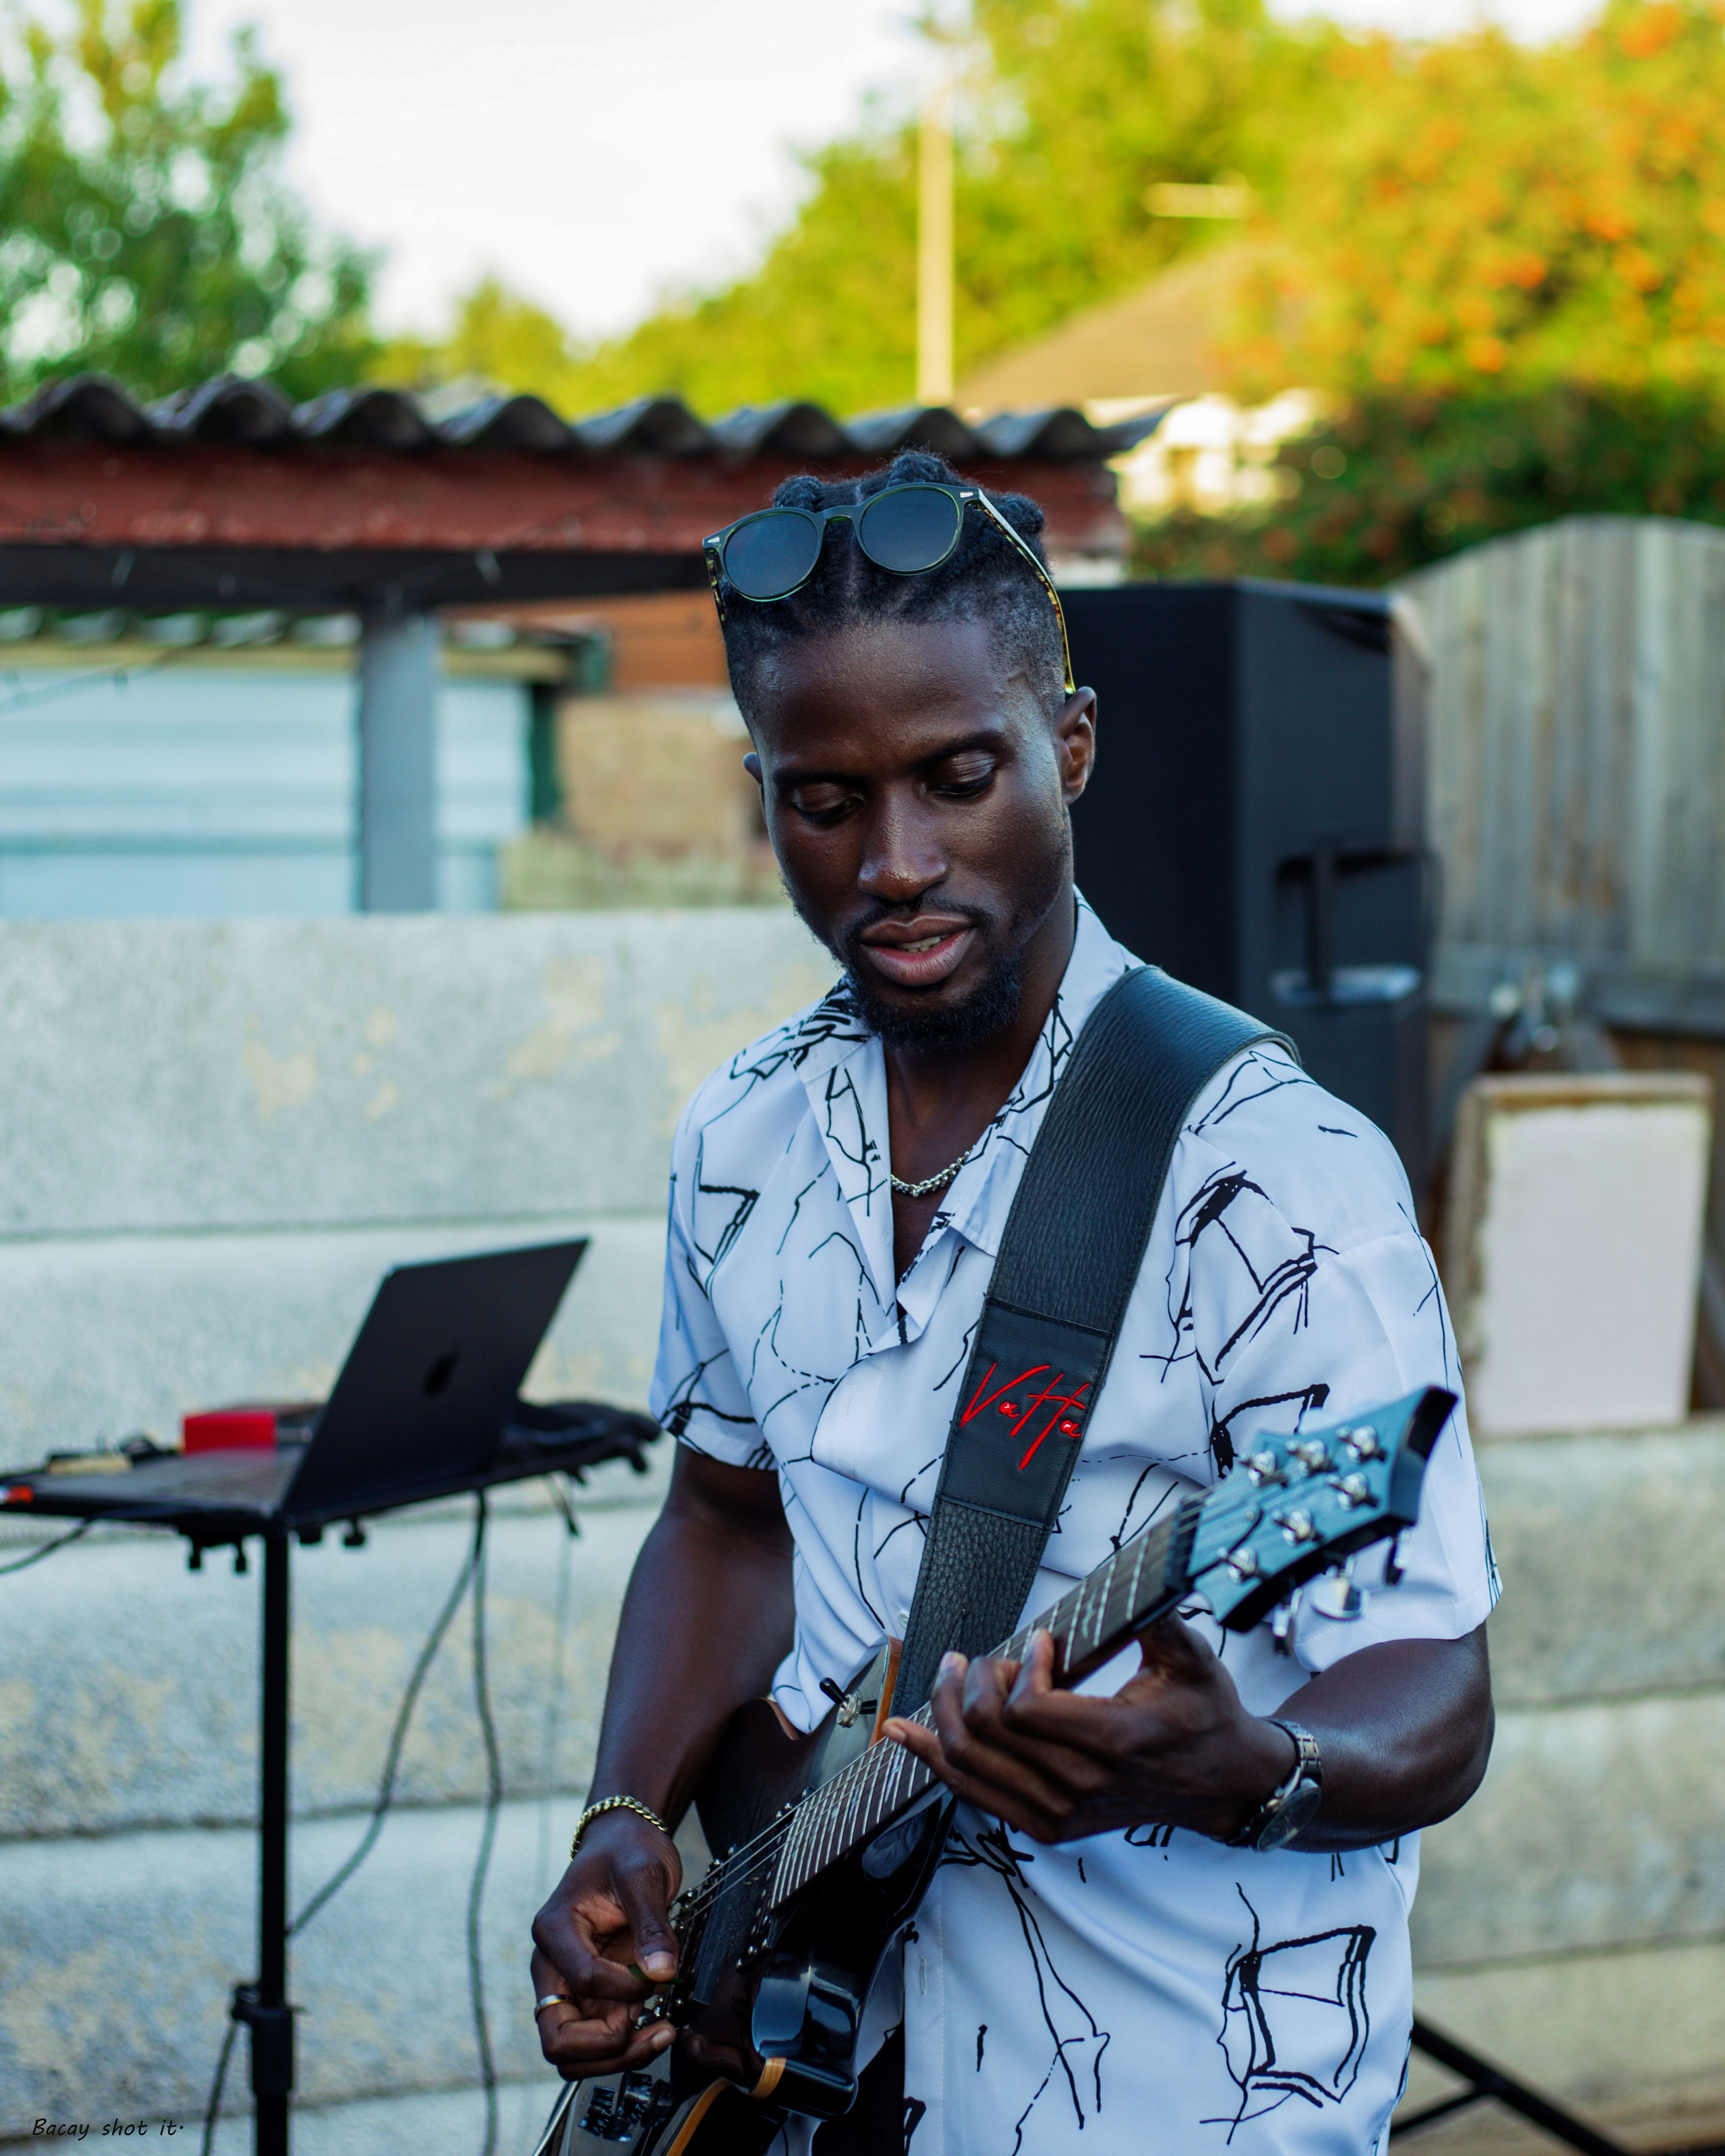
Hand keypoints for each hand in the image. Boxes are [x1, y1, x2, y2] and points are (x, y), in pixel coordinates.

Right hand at [530, 1812, 682, 2079]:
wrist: (624, 1845)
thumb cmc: (627, 1852)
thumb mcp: (644, 1874)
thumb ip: (651, 1923)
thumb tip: (661, 1972)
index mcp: (554, 1930)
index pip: (581, 1978)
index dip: (625, 1987)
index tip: (659, 1974)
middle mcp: (551, 1966)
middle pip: (558, 2039)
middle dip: (609, 2047)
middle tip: (655, 2027)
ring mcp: (567, 1987)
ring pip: (572, 2054)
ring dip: (616, 2057)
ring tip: (661, 2032)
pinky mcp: (588, 1998)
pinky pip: (595, 2043)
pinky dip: (623, 2048)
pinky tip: (657, 2026)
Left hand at [881, 1616, 1294, 1845]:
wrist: (1222, 1782)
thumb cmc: (1205, 1716)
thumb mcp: (1194, 1659)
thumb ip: (1157, 1617)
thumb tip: (1133, 1573)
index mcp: (1114, 1743)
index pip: (1027, 1710)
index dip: (1022, 1667)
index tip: (1043, 1642)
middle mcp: (1081, 1785)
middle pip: (988, 1733)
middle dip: (976, 1681)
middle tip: (990, 1657)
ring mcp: (1059, 1812)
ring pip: (969, 1764)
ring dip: (947, 1711)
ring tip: (951, 1675)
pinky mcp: (1046, 1825)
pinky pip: (972, 1793)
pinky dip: (933, 1759)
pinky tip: (905, 1732)